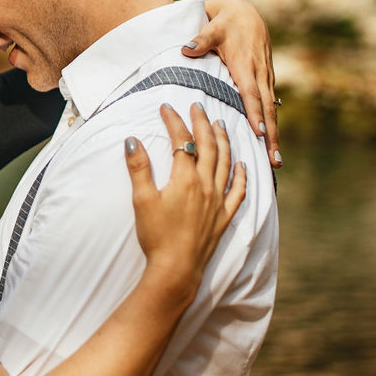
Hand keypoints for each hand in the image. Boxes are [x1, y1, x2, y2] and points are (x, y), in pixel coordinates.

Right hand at [125, 104, 246, 306]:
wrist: (176, 269)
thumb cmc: (156, 236)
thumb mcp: (141, 200)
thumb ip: (138, 168)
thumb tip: (132, 139)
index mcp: (186, 179)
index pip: (182, 141)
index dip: (174, 121)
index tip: (166, 107)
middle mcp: (206, 185)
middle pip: (208, 146)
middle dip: (202, 123)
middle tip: (197, 106)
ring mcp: (218, 201)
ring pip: (226, 163)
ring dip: (224, 141)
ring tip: (220, 125)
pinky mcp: (224, 217)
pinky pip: (238, 191)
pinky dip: (243, 175)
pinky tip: (243, 164)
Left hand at [181, 0, 280, 167]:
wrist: (246, 12)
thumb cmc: (225, 21)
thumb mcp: (213, 27)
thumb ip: (201, 39)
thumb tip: (186, 48)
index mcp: (245, 65)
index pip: (251, 94)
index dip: (255, 113)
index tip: (259, 133)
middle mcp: (259, 75)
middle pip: (267, 109)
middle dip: (271, 135)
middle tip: (274, 160)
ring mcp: (265, 78)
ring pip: (271, 110)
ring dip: (274, 135)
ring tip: (275, 160)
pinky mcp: (265, 81)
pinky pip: (269, 106)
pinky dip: (271, 124)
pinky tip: (270, 143)